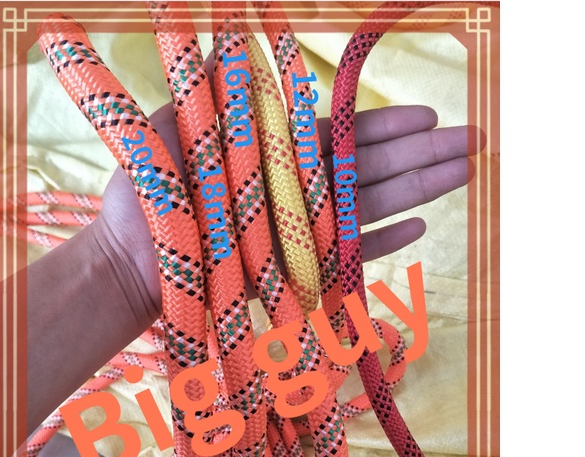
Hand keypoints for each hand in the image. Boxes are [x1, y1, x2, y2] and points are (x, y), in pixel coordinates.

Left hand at [90, 101, 484, 320]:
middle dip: (423, 154)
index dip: (386, 125)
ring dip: (418, 189)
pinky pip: (346, 255)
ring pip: (368, 205)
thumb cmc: (150, 189)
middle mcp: (294, 189)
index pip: (342, 134)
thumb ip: (217, 87)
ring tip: (465, 174)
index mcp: (276, 152)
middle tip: (475, 143)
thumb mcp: (180, 122)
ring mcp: (298, 229)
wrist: (133, 257)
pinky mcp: (294, 268)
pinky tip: (419, 227)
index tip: (429, 116)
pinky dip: (380, 241)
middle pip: (369, 168)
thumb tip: (233, 34)